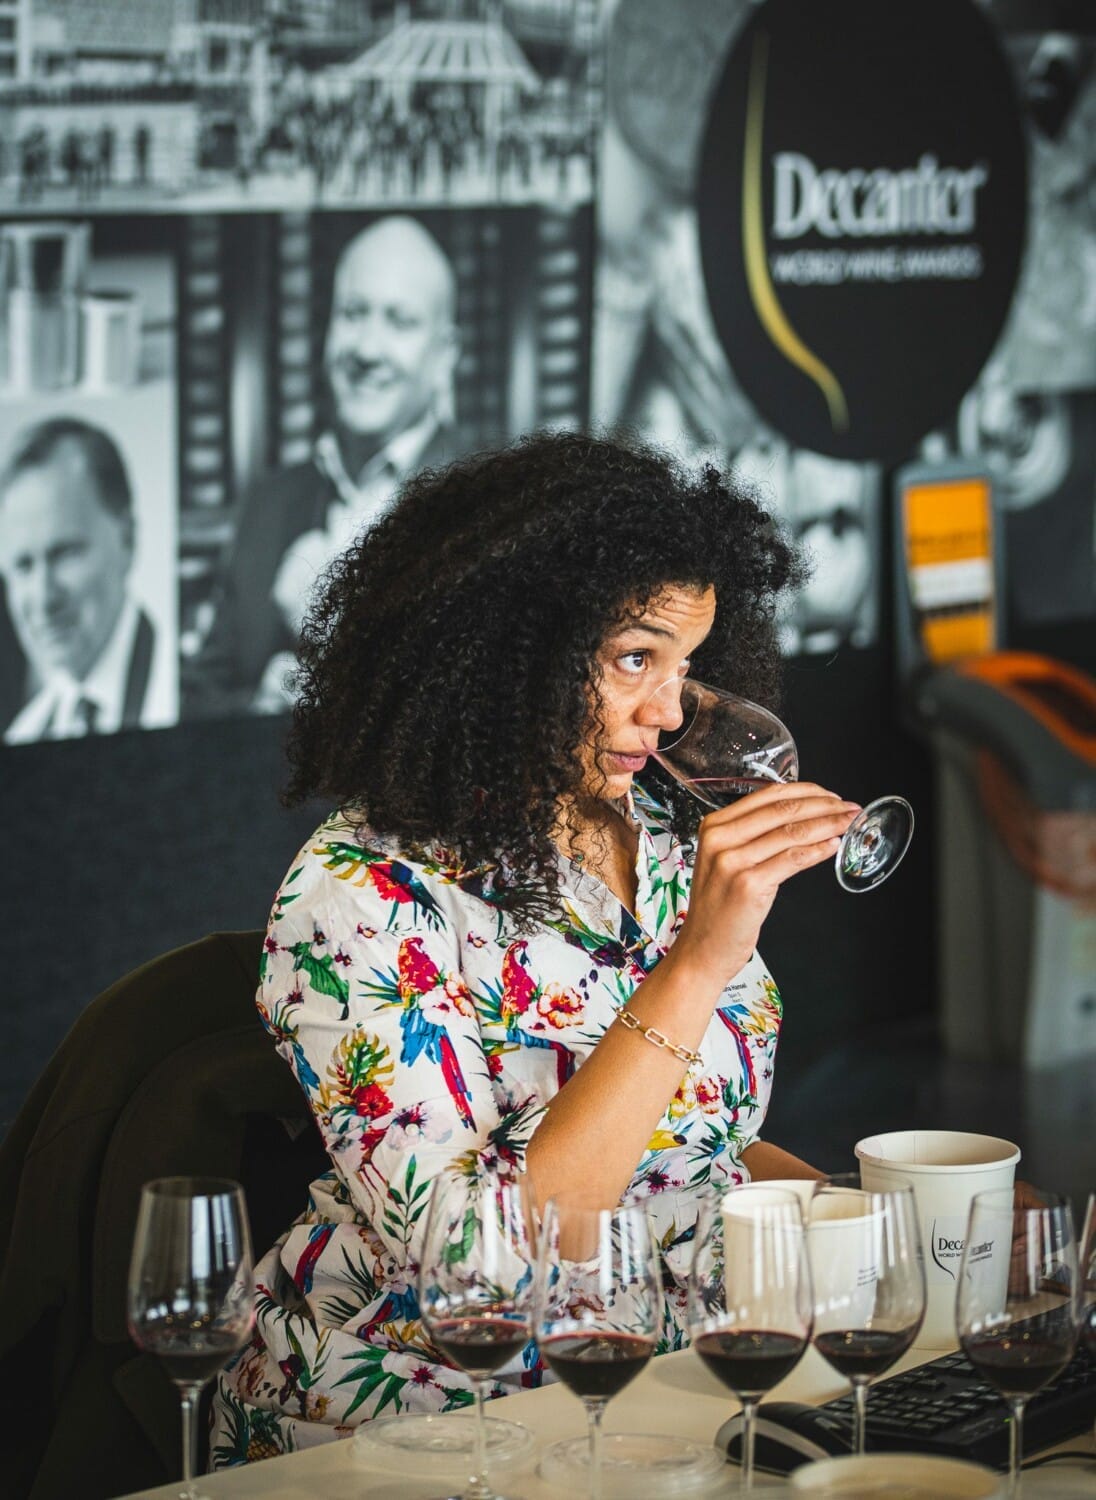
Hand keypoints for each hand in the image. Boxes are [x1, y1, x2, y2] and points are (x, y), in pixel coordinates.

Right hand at [667, 782, 861, 985]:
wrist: (701, 949)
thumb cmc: (718, 908)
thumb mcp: (727, 861)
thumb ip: (753, 837)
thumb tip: (802, 816)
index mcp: (713, 826)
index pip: (767, 795)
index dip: (806, 791)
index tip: (830, 795)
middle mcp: (720, 839)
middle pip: (782, 810)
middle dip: (824, 805)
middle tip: (849, 808)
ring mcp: (732, 862)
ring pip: (791, 833)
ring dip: (828, 825)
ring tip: (848, 824)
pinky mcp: (748, 885)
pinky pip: (792, 859)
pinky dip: (817, 851)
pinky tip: (833, 846)